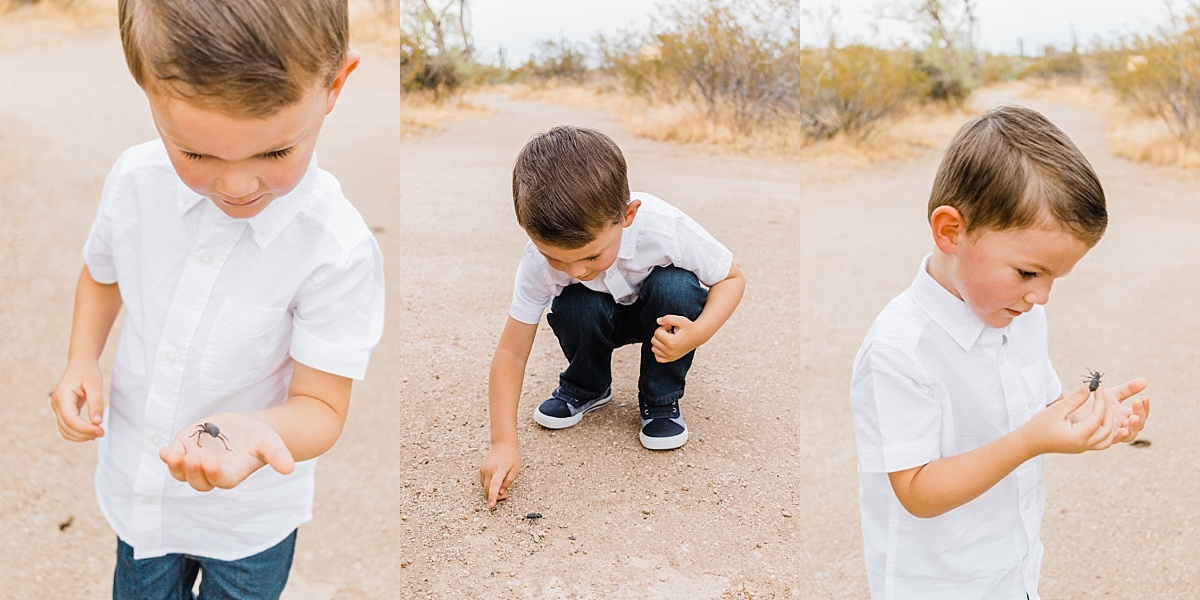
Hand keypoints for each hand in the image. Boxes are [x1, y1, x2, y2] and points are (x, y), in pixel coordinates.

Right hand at [50, 359, 106, 440]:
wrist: (80, 364)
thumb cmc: (88, 372)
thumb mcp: (95, 385)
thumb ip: (96, 403)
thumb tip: (97, 422)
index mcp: (62, 396)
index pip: (70, 420)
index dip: (85, 429)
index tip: (101, 431)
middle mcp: (56, 404)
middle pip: (67, 428)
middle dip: (84, 434)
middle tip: (102, 432)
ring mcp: (57, 408)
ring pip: (65, 430)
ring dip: (81, 436)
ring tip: (98, 432)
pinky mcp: (62, 411)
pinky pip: (67, 427)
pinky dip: (78, 432)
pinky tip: (91, 431)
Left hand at [159, 413, 294, 491]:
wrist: (243, 429)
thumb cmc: (259, 438)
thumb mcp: (271, 443)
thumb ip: (278, 455)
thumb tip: (289, 469)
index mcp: (232, 473)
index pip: (221, 480)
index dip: (214, 475)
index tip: (210, 464)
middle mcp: (212, 473)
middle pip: (198, 481)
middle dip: (192, 472)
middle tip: (191, 459)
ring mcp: (197, 463)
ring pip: (182, 473)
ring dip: (176, 466)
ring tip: (172, 454)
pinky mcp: (186, 449)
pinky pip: (174, 458)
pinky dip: (169, 456)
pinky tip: (167, 450)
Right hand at [479, 442, 519, 508]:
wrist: (502, 444)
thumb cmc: (511, 457)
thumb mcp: (515, 469)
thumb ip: (508, 482)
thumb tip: (501, 492)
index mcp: (499, 469)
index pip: (495, 485)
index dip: (493, 496)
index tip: (491, 505)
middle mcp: (489, 469)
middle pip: (488, 489)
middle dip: (495, 496)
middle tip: (505, 495)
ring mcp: (484, 469)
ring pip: (485, 487)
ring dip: (491, 490)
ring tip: (502, 485)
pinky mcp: (481, 469)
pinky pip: (483, 482)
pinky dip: (489, 484)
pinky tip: (496, 479)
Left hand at [651, 315, 701, 362]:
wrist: (698, 336)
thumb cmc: (689, 327)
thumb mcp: (680, 319)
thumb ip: (667, 318)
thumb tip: (657, 321)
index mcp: (672, 342)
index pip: (656, 333)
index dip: (663, 327)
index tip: (670, 326)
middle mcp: (670, 352)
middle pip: (654, 341)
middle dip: (660, 334)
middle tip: (670, 332)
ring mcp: (670, 357)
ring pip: (654, 349)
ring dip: (659, 342)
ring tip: (669, 338)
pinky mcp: (671, 359)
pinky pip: (657, 357)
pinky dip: (659, 351)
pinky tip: (665, 345)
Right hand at [1025, 384, 1115, 454]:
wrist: (1029, 442)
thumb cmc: (1039, 426)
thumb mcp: (1056, 410)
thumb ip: (1075, 399)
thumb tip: (1089, 388)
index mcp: (1078, 436)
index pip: (1098, 417)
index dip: (1100, 401)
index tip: (1099, 389)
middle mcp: (1084, 445)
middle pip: (1107, 429)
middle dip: (1107, 411)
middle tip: (1101, 397)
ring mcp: (1083, 448)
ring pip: (1108, 439)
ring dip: (1110, 424)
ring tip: (1102, 409)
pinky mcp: (1082, 447)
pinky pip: (1101, 441)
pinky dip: (1105, 431)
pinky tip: (1099, 419)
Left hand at [1100, 379, 1149, 443]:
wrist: (1074, 410)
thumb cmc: (1094, 403)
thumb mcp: (1112, 394)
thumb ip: (1128, 389)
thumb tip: (1145, 381)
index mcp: (1126, 415)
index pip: (1141, 413)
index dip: (1144, 407)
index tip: (1144, 397)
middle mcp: (1122, 425)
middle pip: (1138, 424)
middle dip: (1140, 413)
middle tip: (1137, 402)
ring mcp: (1113, 432)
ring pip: (1130, 434)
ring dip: (1133, 426)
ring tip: (1133, 417)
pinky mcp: (1102, 437)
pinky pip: (1114, 440)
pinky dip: (1120, 436)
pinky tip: (1122, 430)